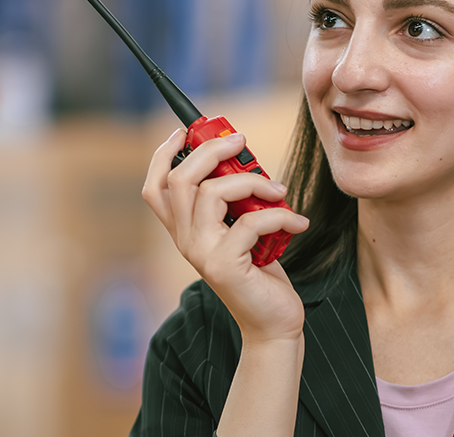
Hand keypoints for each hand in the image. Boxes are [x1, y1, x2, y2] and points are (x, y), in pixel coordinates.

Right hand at [143, 128, 311, 342]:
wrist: (273, 323)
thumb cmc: (261, 272)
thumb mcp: (244, 228)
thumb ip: (235, 200)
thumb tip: (242, 157)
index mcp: (184, 230)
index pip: (156, 186)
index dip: (164, 154)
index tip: (186, 130)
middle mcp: (184, 240)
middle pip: (181, 178)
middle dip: (211, 150)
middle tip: (241, 142)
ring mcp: (201, 253)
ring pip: (212, 193)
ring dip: (252, 181)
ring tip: (279, 190)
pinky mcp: (224, 265)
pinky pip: (250, 221)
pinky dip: (280, 213)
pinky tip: (298, 221)